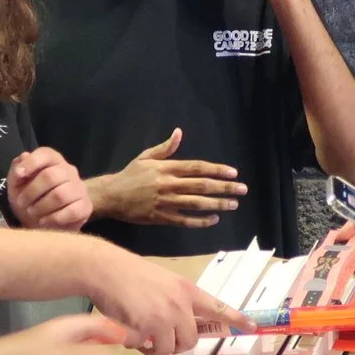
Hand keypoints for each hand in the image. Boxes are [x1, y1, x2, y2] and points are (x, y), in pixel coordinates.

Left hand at [7, 148, 90, 230]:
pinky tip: (44, 221)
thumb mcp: (17, 184)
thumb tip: (24, 157)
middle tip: (21, 203)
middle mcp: (69, 171)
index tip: (19, 175)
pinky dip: (54, 218)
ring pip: (61, 195)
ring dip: (41, 206)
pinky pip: (72, 211)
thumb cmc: (32, 197)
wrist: (46, 220)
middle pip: (51, 176)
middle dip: (32, 191)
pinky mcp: (86, 206)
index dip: (31, 163)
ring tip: (32, 212)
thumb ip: (16, 171)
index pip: (46, 154)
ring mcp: (80, 188)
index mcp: (53, 160)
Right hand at [86, 248, 254, 354]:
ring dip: (154, 347)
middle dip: (174, 344)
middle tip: (157, 337)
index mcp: (187, 290)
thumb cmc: (129, 275)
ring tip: (139, 333)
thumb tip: (181, 328)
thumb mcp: (163, 283)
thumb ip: (177, 303)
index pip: (218, 307)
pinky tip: (126, 330)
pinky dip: (135, 345)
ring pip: (169, 348)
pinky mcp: (148, 326)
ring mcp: (165, 315)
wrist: (105, 269)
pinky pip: (147, 349)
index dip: (236, 319)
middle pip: (191, 340)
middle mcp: (181, 303)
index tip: (252, 327)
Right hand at [88, 130, 246, 228]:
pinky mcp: (162, 217)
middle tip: (242, 190)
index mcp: (167, 168)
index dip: (217, 170)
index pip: (197, 168)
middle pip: (202, 185)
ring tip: (233, 204)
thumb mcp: (145, 157)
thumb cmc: (130, 175)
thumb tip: (179, 133)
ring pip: (197, 203)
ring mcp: (166, 202)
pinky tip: (213, 219)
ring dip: (217, 204)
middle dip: (224, 188)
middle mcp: (169, 184)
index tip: (233, 173)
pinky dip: (200, 221)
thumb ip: (165, 148)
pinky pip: (185, 220)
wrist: (111, 196)